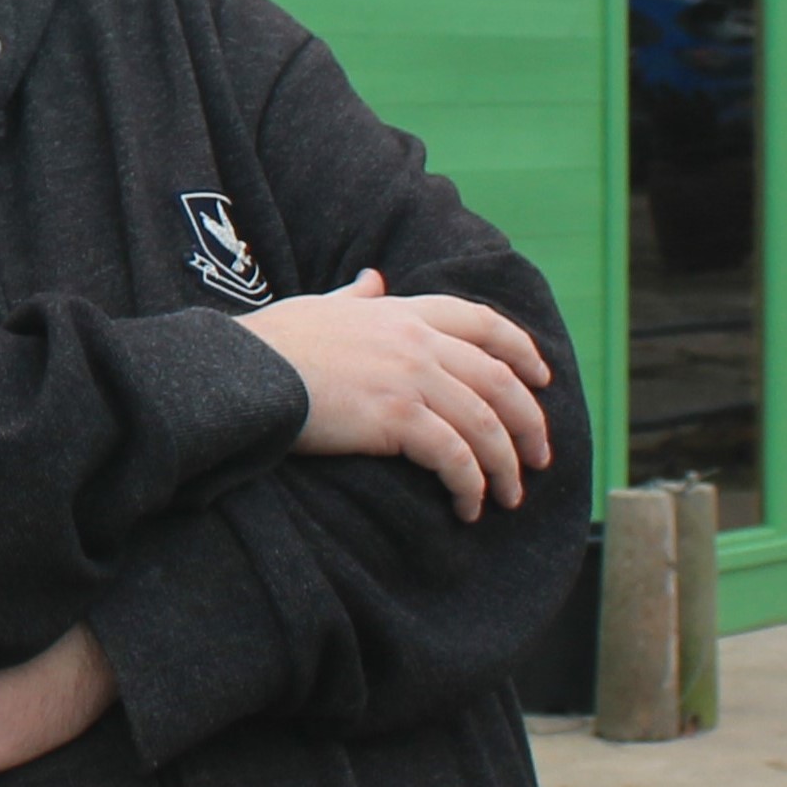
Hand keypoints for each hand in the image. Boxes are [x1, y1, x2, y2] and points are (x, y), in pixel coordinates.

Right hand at [233, 267, 554, 519]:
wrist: (244, 370)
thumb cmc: (274, 342)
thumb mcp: (320, 305)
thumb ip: (357, 296)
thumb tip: (374, 280)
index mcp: (401, 312)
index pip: (482, 321)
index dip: (521, 350)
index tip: (542, 380)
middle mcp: (415, 340)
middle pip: (498, 380)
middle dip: (529, 423)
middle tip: (539, 458)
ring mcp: (409, 377)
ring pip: (485, 424)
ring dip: (506, 466)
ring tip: (510, 496)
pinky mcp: (396, 418)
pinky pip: (455, 458)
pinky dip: (471, 486)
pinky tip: (468, 507)